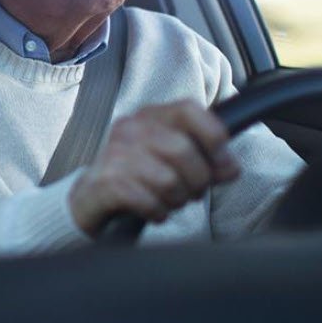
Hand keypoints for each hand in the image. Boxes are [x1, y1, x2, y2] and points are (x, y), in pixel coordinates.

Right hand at [67, 99, 237, 235]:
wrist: (90, 199)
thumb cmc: (138, 177)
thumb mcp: (173, 162)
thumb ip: (206, 161)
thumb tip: (230, 167)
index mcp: (151, 116)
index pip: (189, 110)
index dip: (213, 136)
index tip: (223, 164)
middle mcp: (130, 128)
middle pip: (183, 151)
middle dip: (197, 181)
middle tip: (190, 193)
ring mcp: (114, 154)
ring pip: (168, 180)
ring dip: (176, 200)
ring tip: (168, 201)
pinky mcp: (105, 182)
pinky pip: (148, 201)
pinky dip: (157, 212)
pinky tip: (152, 211)